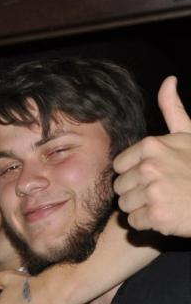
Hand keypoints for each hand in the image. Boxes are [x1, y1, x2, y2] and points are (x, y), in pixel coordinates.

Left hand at [114, 76, 190, 235]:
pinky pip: (135, 222)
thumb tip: (168, 80)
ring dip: (141, 208)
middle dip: (136, 192)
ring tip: (164, 202)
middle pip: (120, 187)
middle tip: (161, 191)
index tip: (154, 175)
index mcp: (151, 146)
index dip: (134, 174)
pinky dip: (148, 223)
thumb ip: (173, 110)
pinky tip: (166, 215)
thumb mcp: (189, 135)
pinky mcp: (157, 215)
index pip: (119, 166)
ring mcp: (153, 191)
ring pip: (125, 205)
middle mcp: (150, 167)